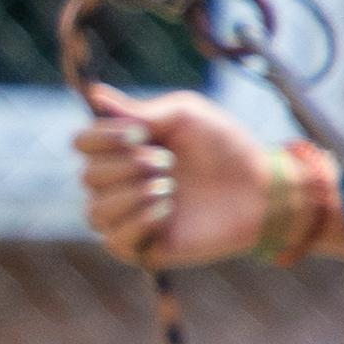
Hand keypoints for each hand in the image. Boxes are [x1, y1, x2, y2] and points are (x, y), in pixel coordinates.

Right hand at [78, 89, 267, 266]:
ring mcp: (129, 217)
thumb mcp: (186, 115)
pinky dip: (139, 222)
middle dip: (127, 166)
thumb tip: (95, 96)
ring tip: (169, 189)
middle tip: (168, 163)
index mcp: (123, 150)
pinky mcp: (144, 247)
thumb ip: (140, 111)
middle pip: (88, 176)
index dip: (102, 138)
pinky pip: (115, 241)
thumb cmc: (225, 147)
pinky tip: (168, 211)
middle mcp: (118, 184)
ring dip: (131, 196)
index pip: (82, 143)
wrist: (262, 190)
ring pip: (96, 211)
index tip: (140, 133)